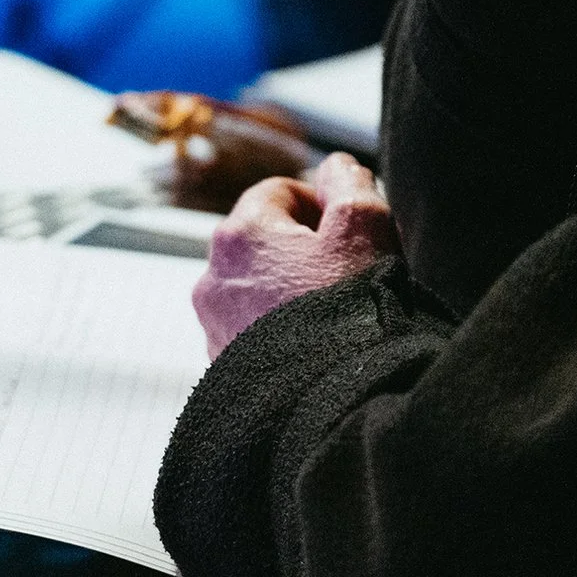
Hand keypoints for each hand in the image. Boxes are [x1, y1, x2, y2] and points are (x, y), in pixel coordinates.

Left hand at [192, 153, 399, 359]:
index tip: (350, 233)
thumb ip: (350, 185)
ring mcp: (212, 326)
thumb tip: (337, 167)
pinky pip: (249, 332)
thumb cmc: (349, 313)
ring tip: (330, 317)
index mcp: (240, 234)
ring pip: (254, 288)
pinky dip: (276, 331)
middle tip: (346, 274)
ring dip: (286, 291)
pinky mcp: (219, 368)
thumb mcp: (364, 229)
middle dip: (302, 250)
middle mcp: (212, 276)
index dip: (320, 206)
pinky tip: (312, 349)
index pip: (278, 192)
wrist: (333, 409)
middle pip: (263, 241)